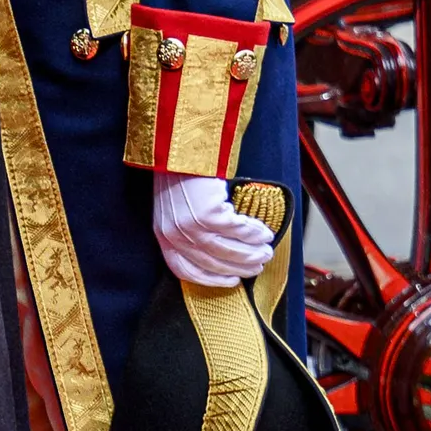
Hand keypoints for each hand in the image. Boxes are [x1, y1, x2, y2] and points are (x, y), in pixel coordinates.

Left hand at [154, 175, 275, 286]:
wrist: (179, 150)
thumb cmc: (179, 176)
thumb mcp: (175, 210)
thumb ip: (189, 232)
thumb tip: (223, 251)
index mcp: (163, 236)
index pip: (184, 269)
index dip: (210, 279)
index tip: (232, 281)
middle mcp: (174, 235)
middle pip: (212, 262)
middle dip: (240, 267)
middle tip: (260, 264)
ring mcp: (189, 226)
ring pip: (227, 250)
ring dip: (251, 253)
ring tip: (267, 250)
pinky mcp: (206, 214)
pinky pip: (237, 231)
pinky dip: (253, 234)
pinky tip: (264, 232)